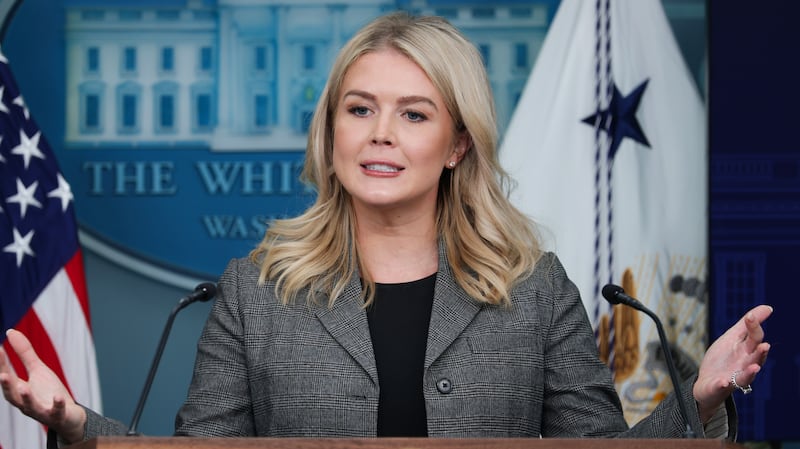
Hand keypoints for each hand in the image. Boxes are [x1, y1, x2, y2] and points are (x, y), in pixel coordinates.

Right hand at [0, 329, 86, 443]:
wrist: (68, 415)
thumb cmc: (48, 392)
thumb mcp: (37, 370)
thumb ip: (24, 353)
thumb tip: (10, 332)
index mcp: (19, 391)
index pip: (8, 376)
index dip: (2, 364)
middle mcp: (26, 403)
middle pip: (13, 395)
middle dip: (7, 386)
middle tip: (2, 375)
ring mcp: (41, 411)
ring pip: (31, 406)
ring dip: (26, 397)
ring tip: (23, 386)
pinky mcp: (57, 415)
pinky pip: (56, 411)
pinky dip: (57, 405)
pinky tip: (58, 397)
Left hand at [693, 304, 771, 422]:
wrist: (708, 381)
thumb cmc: (723, 358)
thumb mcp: (732, 337)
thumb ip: (746, 324)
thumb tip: (767, 308)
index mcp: (747, 350)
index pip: (755, 337)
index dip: (753, 327)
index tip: (750, 317)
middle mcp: (745, 364)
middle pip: (755, 357)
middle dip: (760, 352)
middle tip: (764, 344)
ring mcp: (735, 377)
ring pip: (746, 376)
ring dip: (751, 372)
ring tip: (755, 367)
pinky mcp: (721, 386)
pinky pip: (723, 386)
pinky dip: (724, 384)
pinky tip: (723, 381)